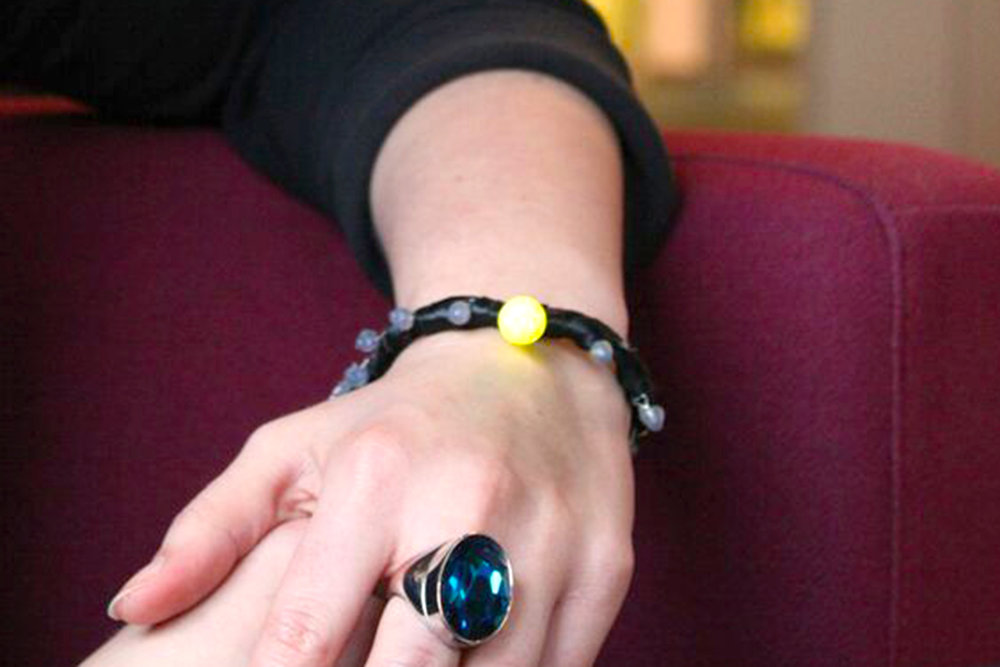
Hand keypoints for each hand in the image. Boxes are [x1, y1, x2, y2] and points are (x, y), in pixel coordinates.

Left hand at [107, 329, 635, 665]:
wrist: (533, 369)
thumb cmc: (400, 424)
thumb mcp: (295, 450)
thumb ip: (210, 529)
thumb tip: (131, 608)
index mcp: (375, 481)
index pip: (306, 639)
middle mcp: (469, 511)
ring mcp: (550, 544)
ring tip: (415, 659)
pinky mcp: (606, 570)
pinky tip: (475, 658)